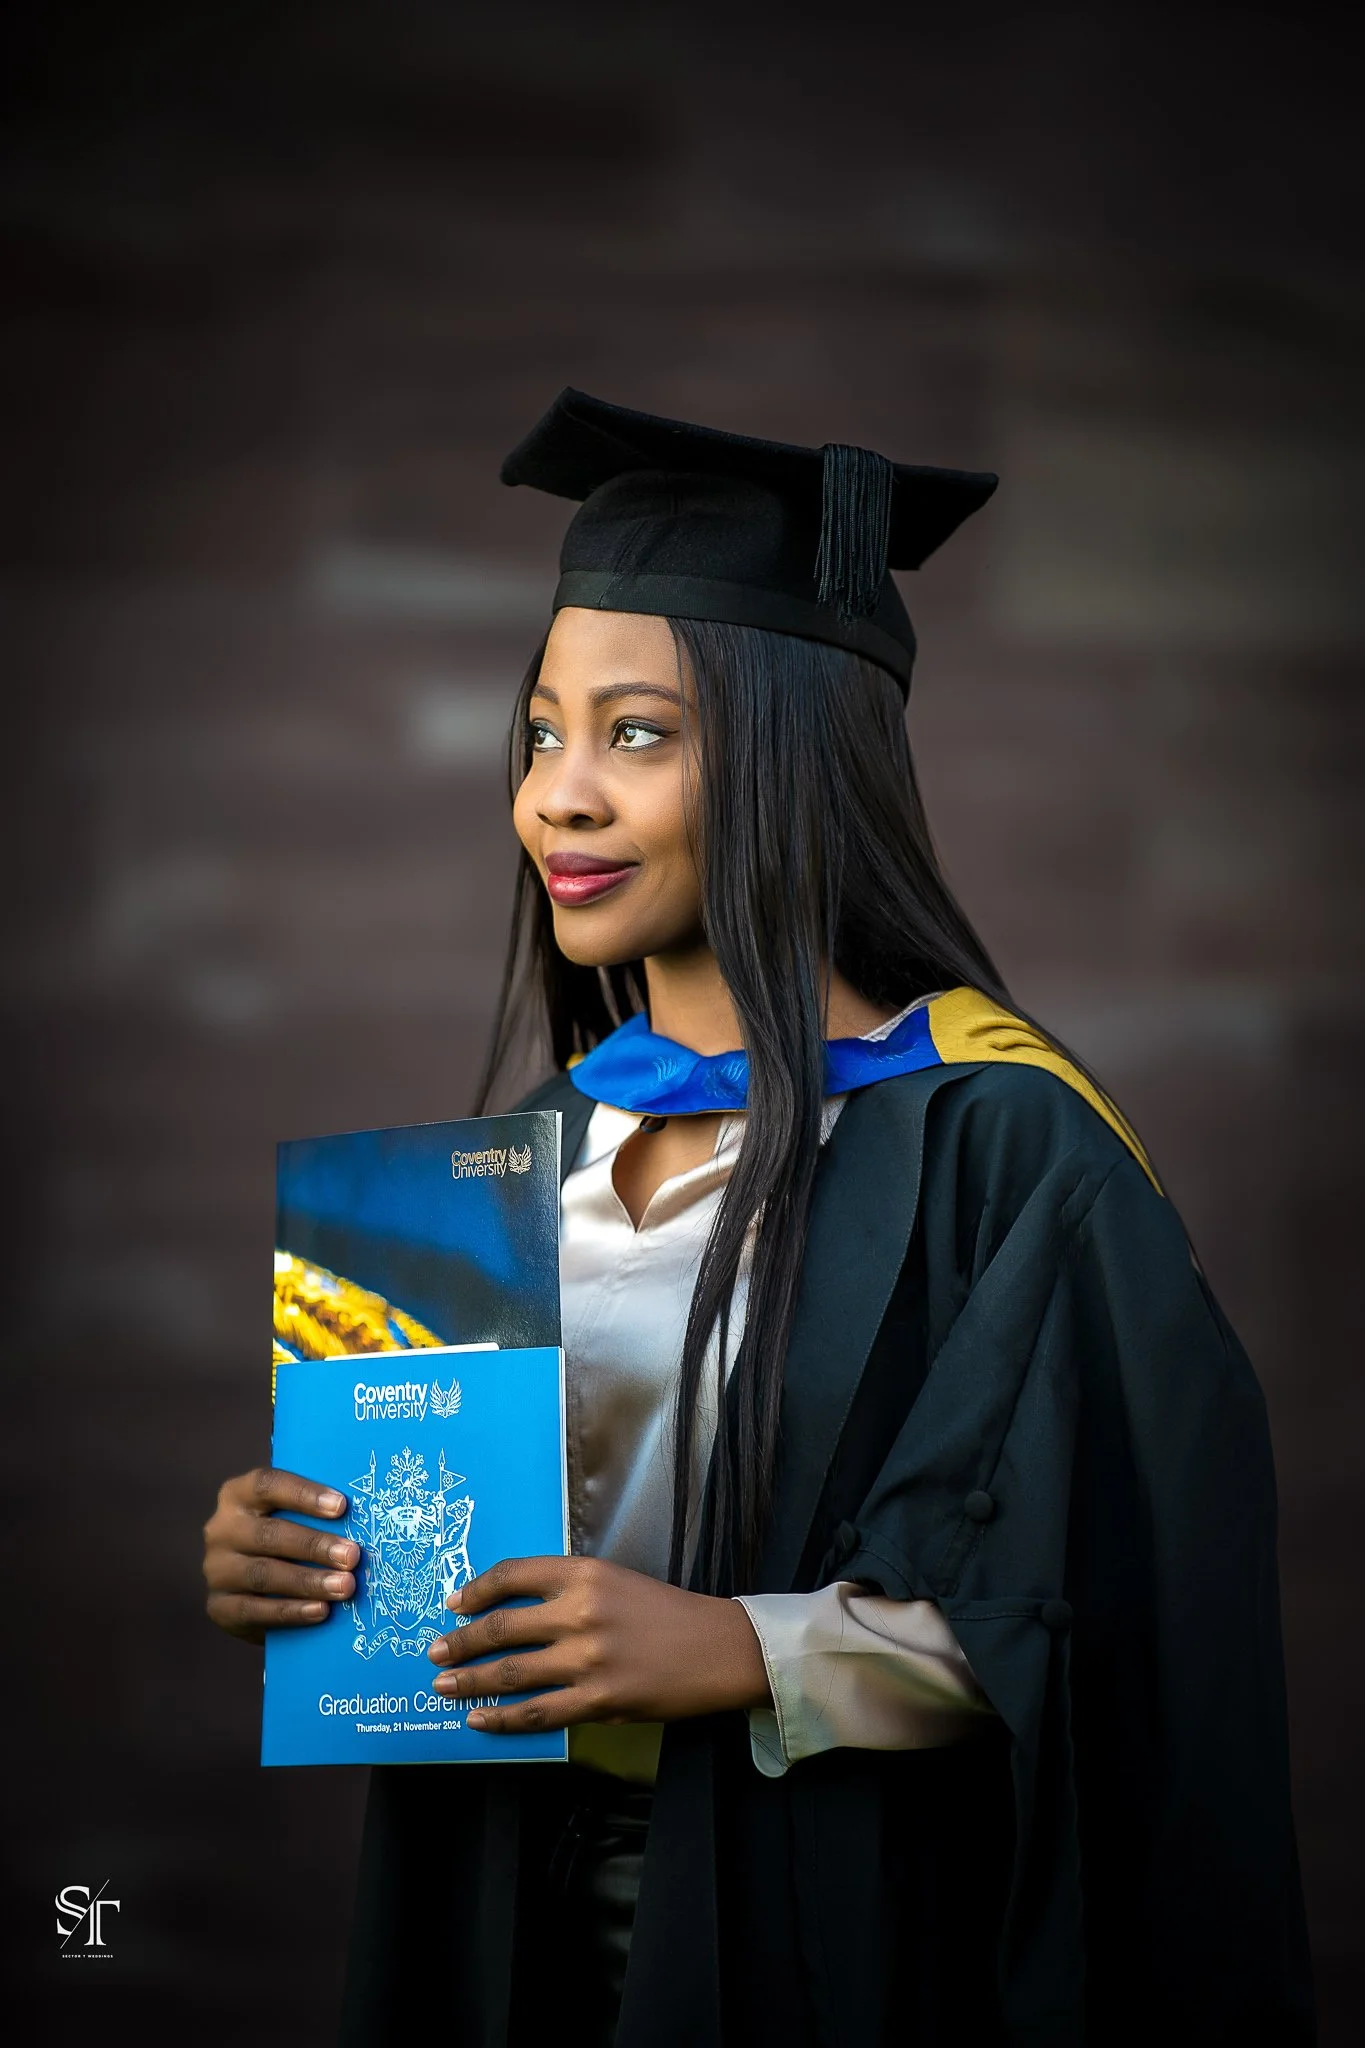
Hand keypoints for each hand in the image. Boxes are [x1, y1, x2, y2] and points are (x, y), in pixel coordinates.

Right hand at [202, 1467, 360, 1643]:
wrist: (254, 1589)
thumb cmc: (288, 1540)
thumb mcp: (294, 1518)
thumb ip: (316, 1513)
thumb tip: (364, 1513)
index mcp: (239, 1494)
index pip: (268, 1485)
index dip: (304, 1494)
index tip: (342, 1506)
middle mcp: (221, 1529)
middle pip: (270, 1534)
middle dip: (315, 1546)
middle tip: (352, 1556)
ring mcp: (217, 1570)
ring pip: (264, 1574)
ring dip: (308, 1582)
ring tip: (345, 1587)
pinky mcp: (219, 1607)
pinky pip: (255, 1610)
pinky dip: (291, 1612)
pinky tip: (321, 1611)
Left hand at [425, 1554, 771, 1734]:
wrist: (718, 1648)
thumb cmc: (667, 1613)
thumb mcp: (616, 1582)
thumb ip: (570, 1591)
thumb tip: (514, 1613)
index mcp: (585, 1574)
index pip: (515, 1575)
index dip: (477, 1590)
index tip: (454, 1604)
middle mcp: (581, 1612)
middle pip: (502, 1627)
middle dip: (460, 1642)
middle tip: (435, 1653)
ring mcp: (588, 1660)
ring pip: (511, 1673)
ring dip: (471, 1681)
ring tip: (443, 1687)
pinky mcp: (599, 1700)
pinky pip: (538, 1712)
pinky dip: (502, 1718)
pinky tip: (480, 1719)